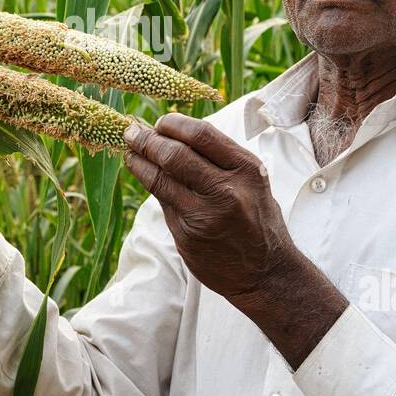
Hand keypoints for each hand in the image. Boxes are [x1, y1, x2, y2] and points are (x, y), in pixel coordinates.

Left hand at [121, 113, 296, 301]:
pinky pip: (162, 203)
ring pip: (160, 179)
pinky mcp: (187, 236)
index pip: (202, 134)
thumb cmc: (257, 219)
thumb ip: (220, 159)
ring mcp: (205, 216)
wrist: (265, 273)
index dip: (173, 123)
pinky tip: (143, 175)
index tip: (160, 122)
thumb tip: (174, 134)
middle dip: (147, 140)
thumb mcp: (252, 182)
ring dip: (139, 161)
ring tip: (130, 152)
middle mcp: (227, 191)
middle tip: (132, 132)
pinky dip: (150, 185)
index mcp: (246, 170)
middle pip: (174, 154)